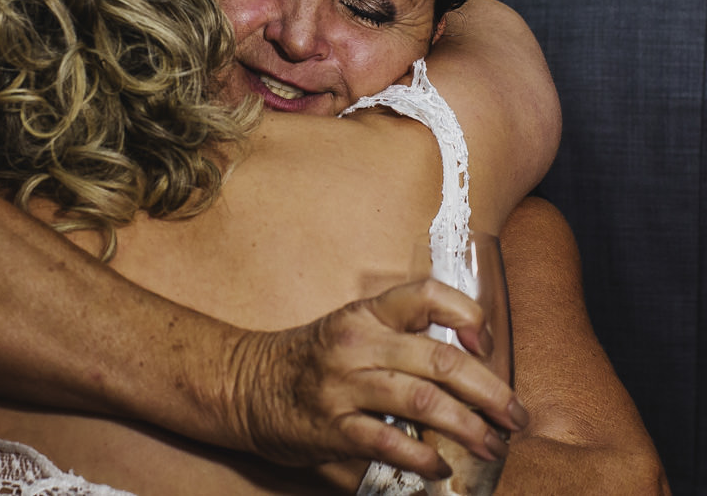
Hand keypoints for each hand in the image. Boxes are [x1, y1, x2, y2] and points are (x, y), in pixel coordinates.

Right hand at [226, 279, 528, 480]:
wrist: (246, 384)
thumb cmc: (309, 360)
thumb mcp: (351, 331)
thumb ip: (400, 339)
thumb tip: (468, 366)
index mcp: (366, 314)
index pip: (427, 295)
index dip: (467, 317)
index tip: (485, 345)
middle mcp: (357, 343)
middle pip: (441, 360)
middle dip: (490, 392)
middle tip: (515, 416)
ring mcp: (343, 384)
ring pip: (424, 401)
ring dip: (468, 428)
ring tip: (491, 445)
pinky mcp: (332, 425)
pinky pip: (389, 441)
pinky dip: (422, 457)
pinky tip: (439, 467)